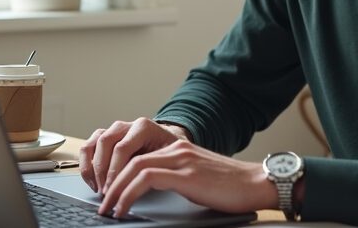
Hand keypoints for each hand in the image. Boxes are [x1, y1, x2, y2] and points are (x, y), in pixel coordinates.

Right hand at [79, 117, 189, 194]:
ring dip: (91, 169)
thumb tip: (138, 186)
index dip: (114, 170)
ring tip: (98, 189)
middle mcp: (125, 126)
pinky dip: (86, 165)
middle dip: (102, 171)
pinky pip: (87, 148)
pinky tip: (92, 183)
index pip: (122, 147)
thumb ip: (152, 166)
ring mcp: (112, 130)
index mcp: (143, 127)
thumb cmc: (167, 152)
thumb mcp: (167, 157)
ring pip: (93, 144)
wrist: (165, 142)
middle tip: (105, 192)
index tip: (113, 189)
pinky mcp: (103, 137)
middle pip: (105, 143)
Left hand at [96, 138, 277, 218]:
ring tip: (108, 209)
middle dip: (109, 182)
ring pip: (134, 167)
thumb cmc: (231, 187)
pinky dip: (129, 194)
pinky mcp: (186, 174)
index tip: (109, 194)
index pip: (137, 155)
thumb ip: (177, 178)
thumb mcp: (198, 178)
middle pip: (129, 158)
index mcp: (178, 148)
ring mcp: (181, 159)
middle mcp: (177, 149)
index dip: (117, 174)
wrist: (256, 183)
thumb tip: (151, 194)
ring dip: (115, 189)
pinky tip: (124, 208)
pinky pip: (146, 179)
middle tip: (101, 204)